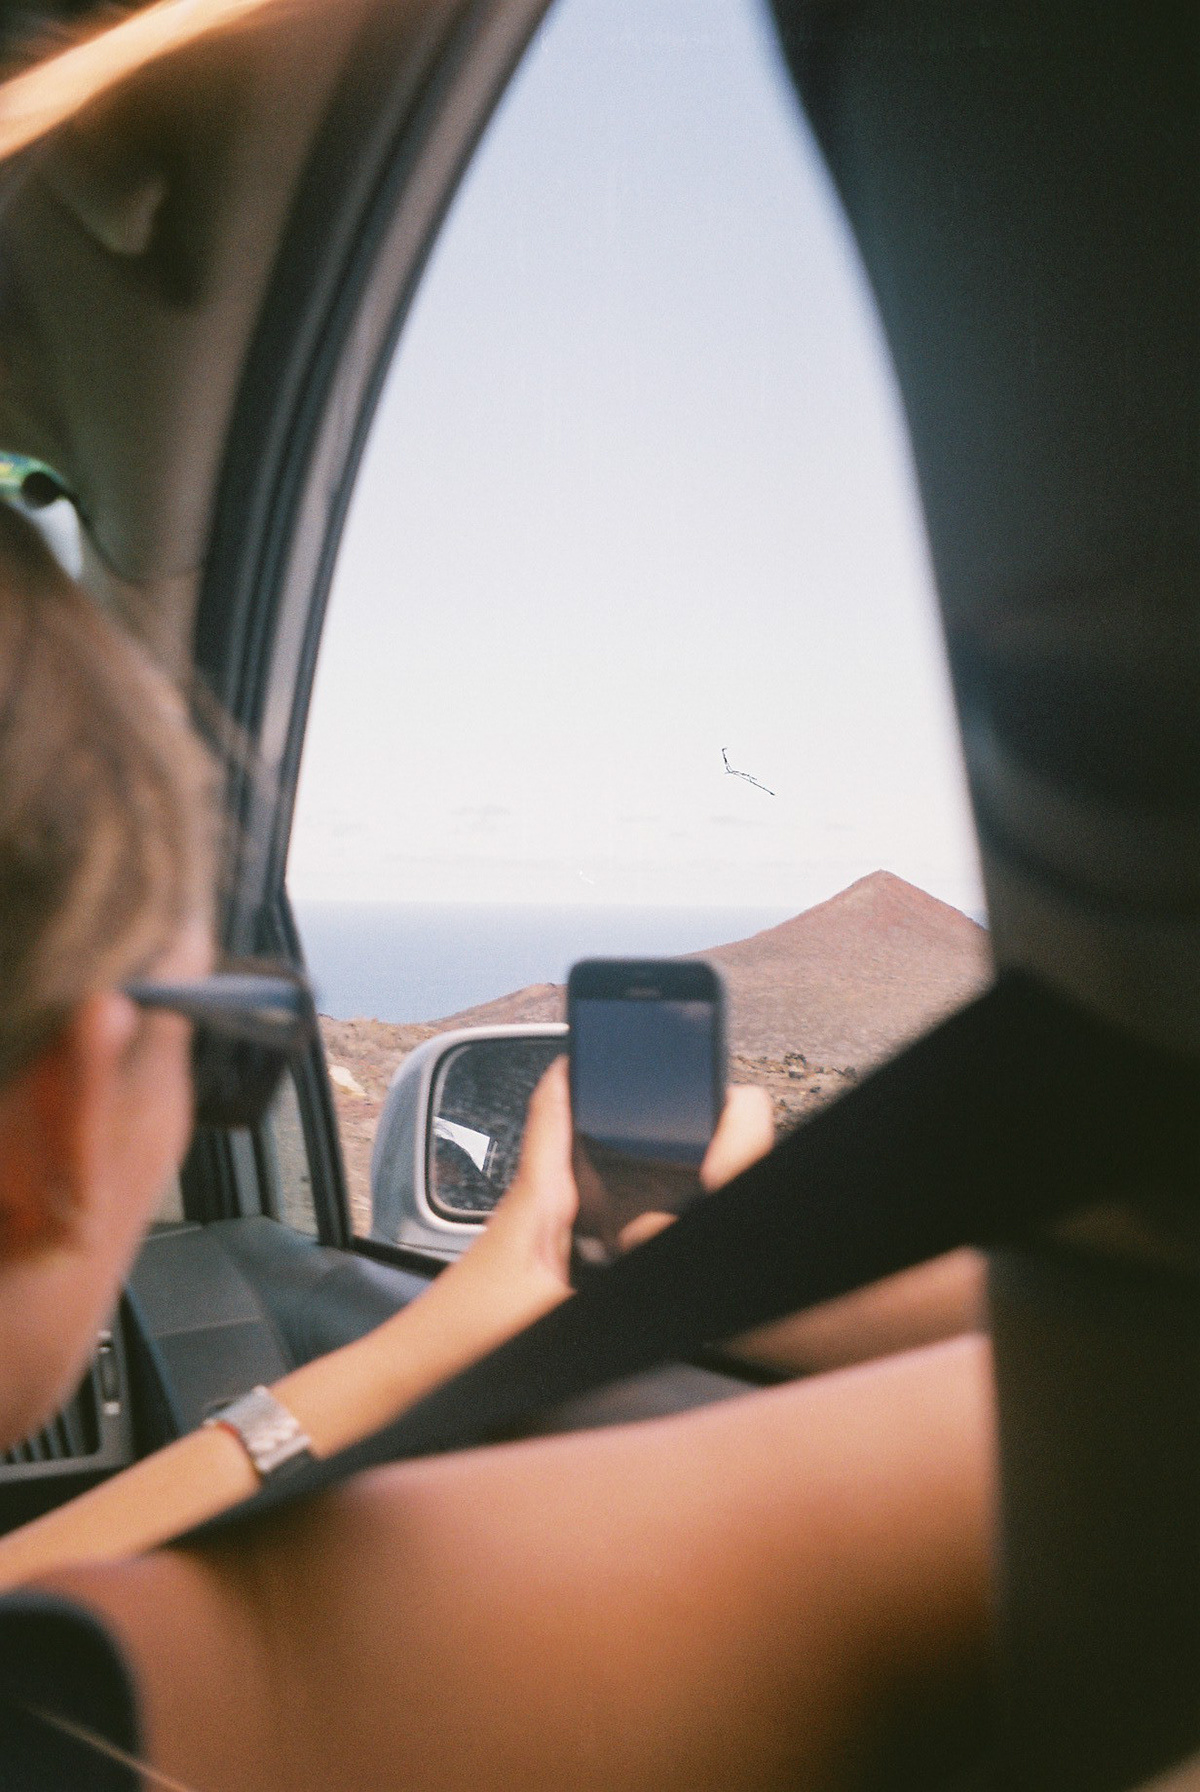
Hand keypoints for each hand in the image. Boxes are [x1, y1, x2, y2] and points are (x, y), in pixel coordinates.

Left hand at [446, 1063, 775, 1330]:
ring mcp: (525, 1241)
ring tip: (653, 1152)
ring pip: (576, 1186)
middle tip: (654, 1088)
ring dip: (607, 1165)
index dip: (580, 1068)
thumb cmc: (464, 1347)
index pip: (555, 1110)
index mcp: (535, 1201)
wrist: (407, 1381)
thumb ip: (617, 1296)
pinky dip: (602, 1213)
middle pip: (574, 1142)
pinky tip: (628, 1239)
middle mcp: (528, 1211)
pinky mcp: (525, 1272)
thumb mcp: (557, 1320)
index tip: (602, 1032)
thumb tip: (665, 1272)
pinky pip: (574, 1224)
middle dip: (609, 1112)